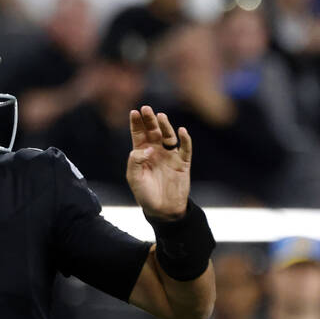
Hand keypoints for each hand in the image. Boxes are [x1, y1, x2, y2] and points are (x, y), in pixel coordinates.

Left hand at [126, 105, 192, 220]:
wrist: (163, 210)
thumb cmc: (145, 194)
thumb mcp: (135, 178)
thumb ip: (136, 161)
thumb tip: (148, 149)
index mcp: (142, 154)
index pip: (139, 135)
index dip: (137, 123)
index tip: (134, 112)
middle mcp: (156, 151)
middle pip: (153, 131)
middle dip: (150, 120)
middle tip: (146, 108)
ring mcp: (170, 156)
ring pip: (168, 136)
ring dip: (165, 126)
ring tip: (161, 117)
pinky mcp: (183, 163)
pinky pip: (185, 149)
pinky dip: (185, 140)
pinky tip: (181, 131)